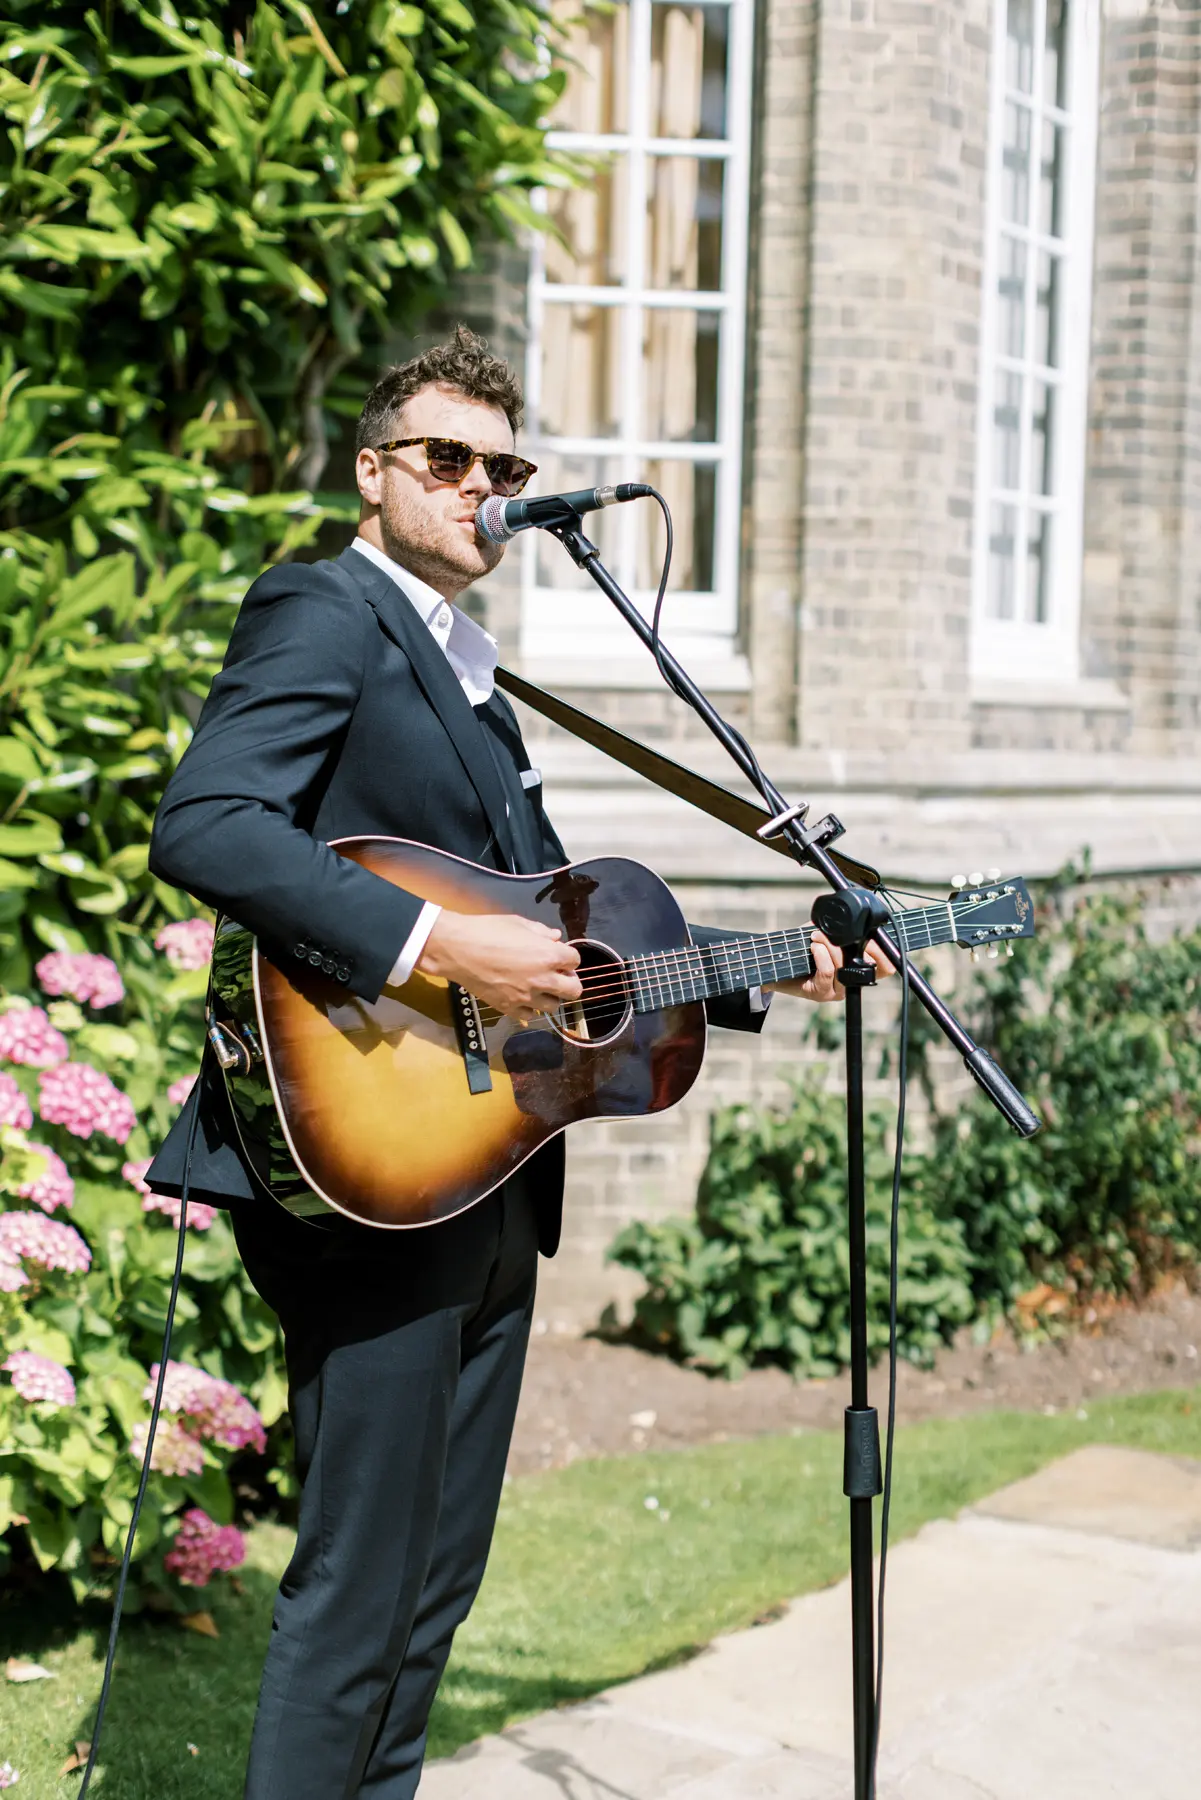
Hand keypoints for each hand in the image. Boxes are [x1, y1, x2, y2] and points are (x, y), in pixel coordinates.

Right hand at [416, 910, 581, 1021]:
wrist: (458, 950)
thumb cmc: (488, 930)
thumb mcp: (518, 923)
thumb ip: (541, 932)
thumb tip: (556, 937)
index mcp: (549, 955)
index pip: (575, 960)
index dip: (568, 957)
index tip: (559, 955)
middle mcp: (543, 979)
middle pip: (574, 990)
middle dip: (569, 981)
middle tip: (557, 975)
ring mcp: (527, 997)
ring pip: (554, 1006)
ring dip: (550, 996)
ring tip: (537, 987)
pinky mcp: (510, 1008)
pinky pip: (530, 1016)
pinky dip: (529, 1008)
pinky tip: (521, 997)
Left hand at [766, 930, 896, 1003]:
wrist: (774, 967)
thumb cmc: (801, 949)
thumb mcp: (824, 935)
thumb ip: (838, 929)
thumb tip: (847, 913)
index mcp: (858, 969)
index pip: (886, 966)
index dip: (884, 951)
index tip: (873, 934)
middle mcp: (851, 982)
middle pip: (870, 966)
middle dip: (859, 944)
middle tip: (840, 932)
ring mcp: (837, 991)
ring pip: (845, 966)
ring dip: (831, 946)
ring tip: (817, 936)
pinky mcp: (821, 993)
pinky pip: (829, 972)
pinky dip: (822, 955)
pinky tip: (814, 947)